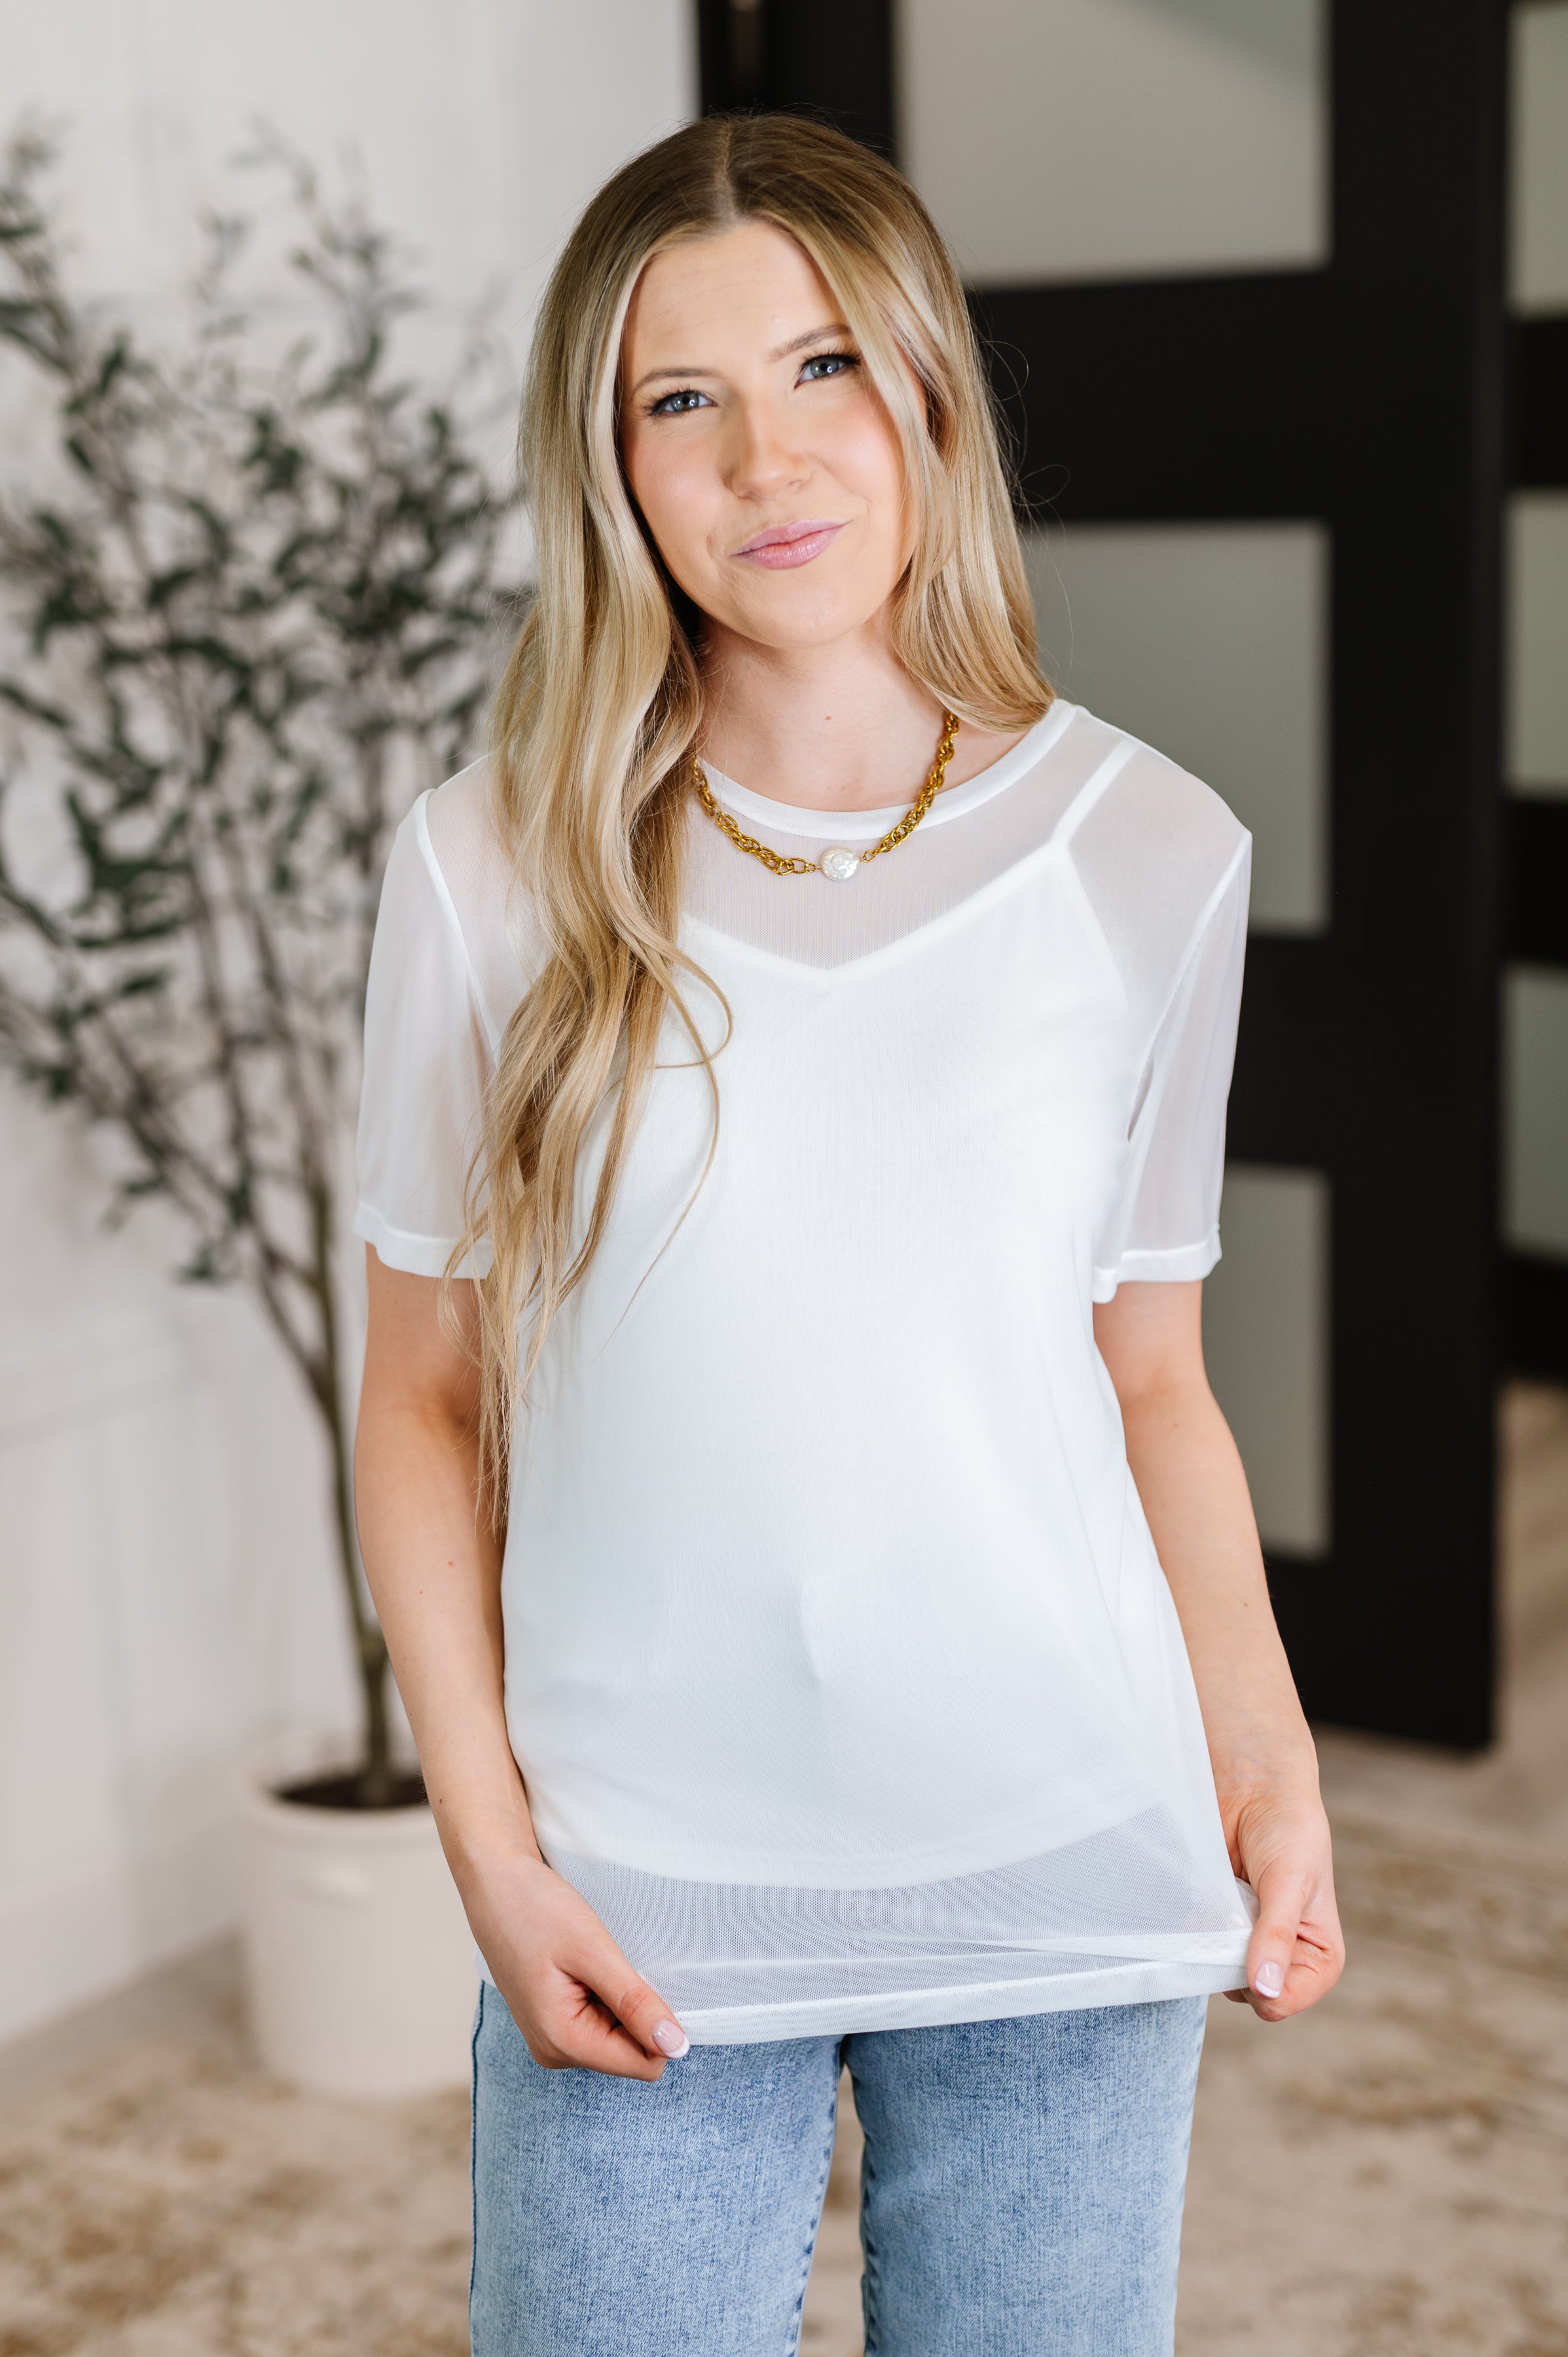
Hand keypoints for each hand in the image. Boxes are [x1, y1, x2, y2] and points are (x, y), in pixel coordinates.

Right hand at [456, 1841, 689, 2078]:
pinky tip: (583, 1963)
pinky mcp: (552, 2020)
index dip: (659, 2024)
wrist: (494, 1882)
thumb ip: (635, 2004)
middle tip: (607, 1963)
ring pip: (617, 2034)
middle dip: (635, 2008)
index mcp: (562, 2043)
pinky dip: (603, 1991)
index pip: (644, 2064)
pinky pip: (599, 2020)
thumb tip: (677, 2047)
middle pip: (631, 2050)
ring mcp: (551, 2037)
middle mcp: (555, 2051)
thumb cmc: (537, 1910)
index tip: (642, 1978)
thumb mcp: (593, 1952)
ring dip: (618, 1997)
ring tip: (591, 1960)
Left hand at [1221, 1781, 1344, 2020]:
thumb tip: (1265, 1989)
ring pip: (1217, 1972)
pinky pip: (1198, 1947)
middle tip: (1237, 1910)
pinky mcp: (1221, 1925)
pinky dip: (1196, 1928)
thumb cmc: (1288, 1830)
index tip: (1250, 1939)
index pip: (1280, 2002)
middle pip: (1245, 1993)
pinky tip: (1209, 1897)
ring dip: (1213, 1940)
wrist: (1254, 1789)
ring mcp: (1248, 1944)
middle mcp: (1284, 1959)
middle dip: (1232, 1958)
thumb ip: (1276, 1936)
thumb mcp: (1290, 1883)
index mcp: (1318, 1959)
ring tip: (1227, 1897)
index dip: (1258, 1981)